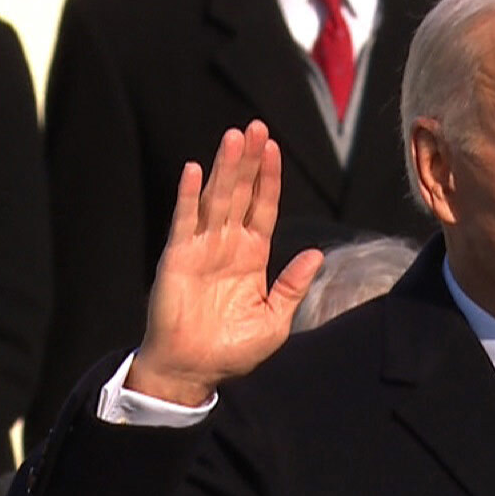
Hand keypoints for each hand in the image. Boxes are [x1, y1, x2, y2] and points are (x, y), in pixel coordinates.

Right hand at [126, 121, 323, 405]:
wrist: (195, 369)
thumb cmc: (234, 349)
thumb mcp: (276, 319)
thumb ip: (293, 285)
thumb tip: (316, 254)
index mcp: (252, 256)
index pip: (263, 207)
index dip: (269, 178)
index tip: (274, 147)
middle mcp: (227, 245)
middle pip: (240, 193)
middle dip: (248, 160)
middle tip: (255, 126)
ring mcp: (201, 248)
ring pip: (215, 199)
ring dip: (223, 168)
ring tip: (232, 136)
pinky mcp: (177, 258)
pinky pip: (183, 221)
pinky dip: (187, 196)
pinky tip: (193, 170)